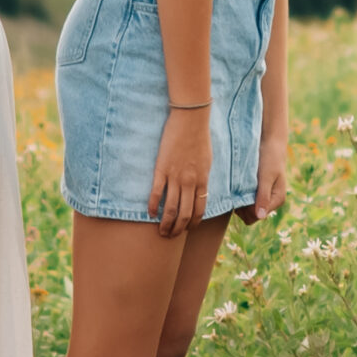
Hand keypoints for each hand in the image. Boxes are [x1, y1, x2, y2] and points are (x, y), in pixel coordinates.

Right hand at [148, 107, 213, 237]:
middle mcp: (190, 182)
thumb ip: (202, 177)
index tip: (187, 229)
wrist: (190, 119)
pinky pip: (156, 193)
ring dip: (165, 224)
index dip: (192, 224)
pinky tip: (150, 213)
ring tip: (160, 231)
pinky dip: (152, 206)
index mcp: (202, 180)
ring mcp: (175, 177)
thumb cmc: (200, 137)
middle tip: (171, 236)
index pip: (199, 210)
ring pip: (170, 208)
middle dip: (178, 229)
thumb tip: (199, 189)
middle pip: (184, 214)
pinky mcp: (161, 169)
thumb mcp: (207, 160)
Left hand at [239, 126, 288, 223]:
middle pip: (251, 216)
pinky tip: (237, 185)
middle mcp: (271, 202)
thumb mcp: (266, 176)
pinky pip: (245, 201)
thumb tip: (260, 216)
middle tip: (236, 190)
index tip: (240, 195)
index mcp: (277, 200)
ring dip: (240, 201)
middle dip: (242, 207)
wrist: (270, 142)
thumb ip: (263, 195)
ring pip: (246, 210)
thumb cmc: (270, 157)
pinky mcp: (256, 191)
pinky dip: (240, 196)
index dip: (246, 209)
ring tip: (237, 186)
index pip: (256, 217)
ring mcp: (263, 197)